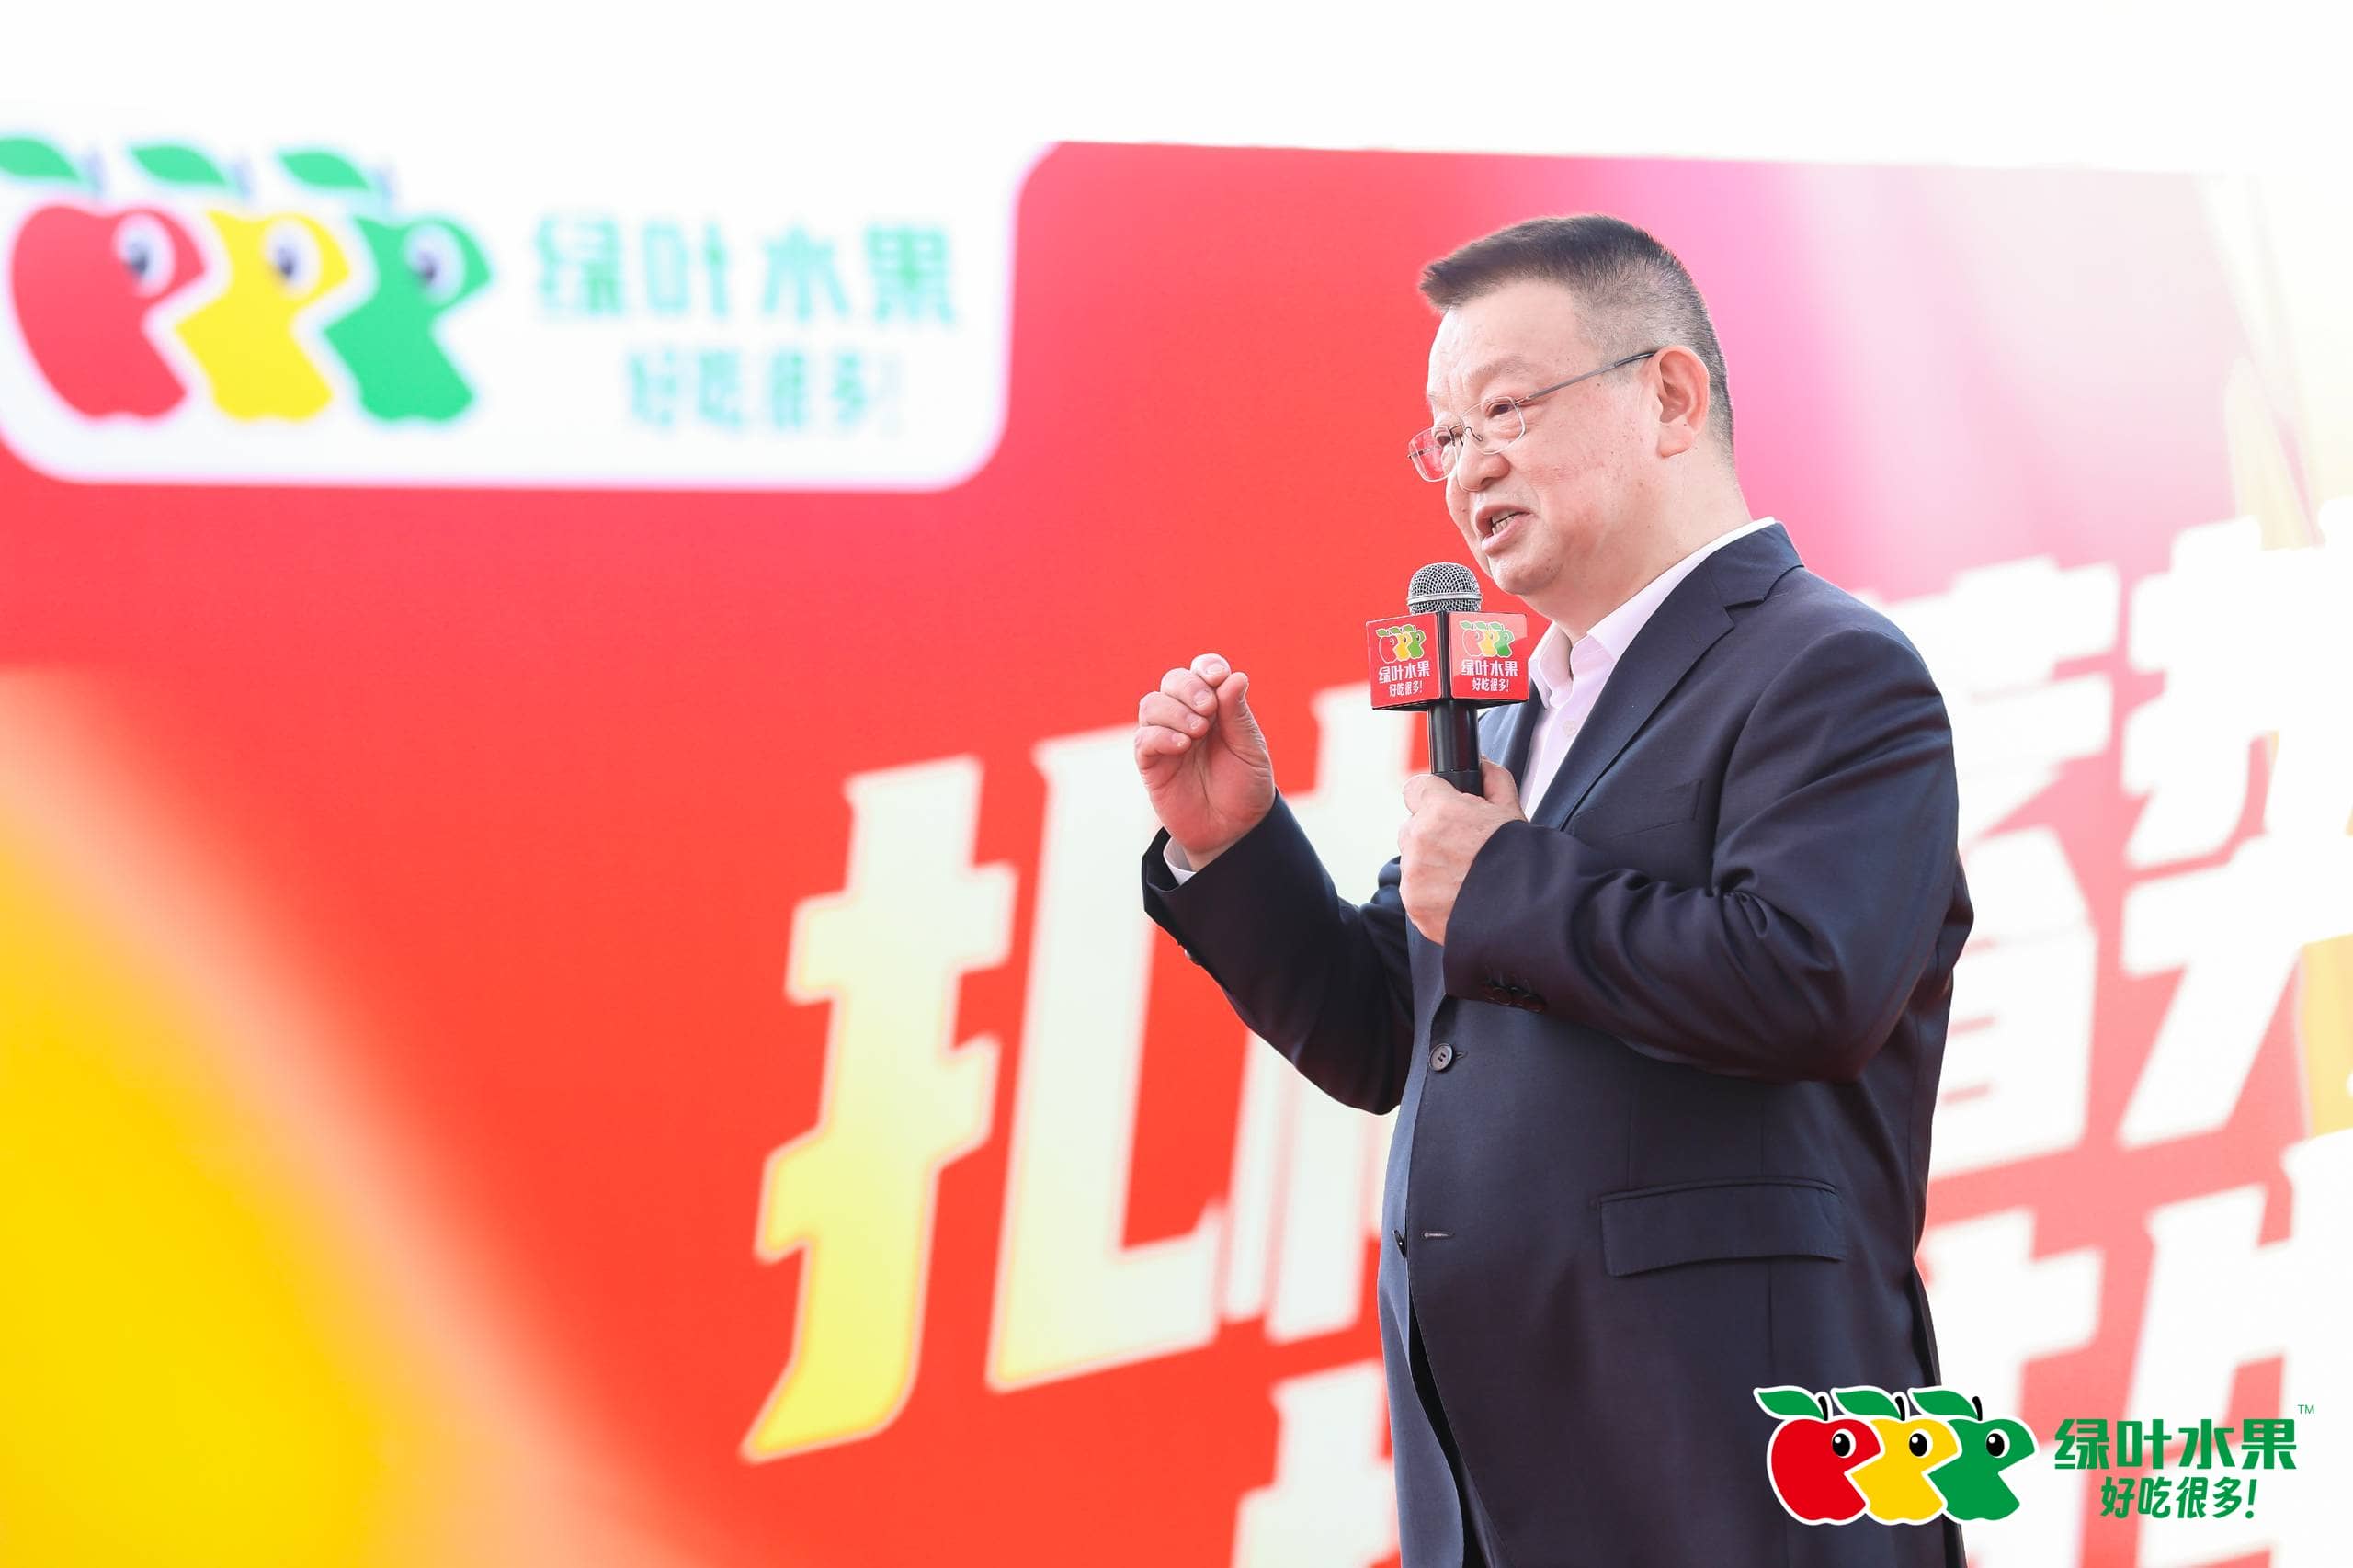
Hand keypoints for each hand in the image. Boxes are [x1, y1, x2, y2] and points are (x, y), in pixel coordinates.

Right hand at [1134, 652, 1274, 869]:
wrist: (1234, 830)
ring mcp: (1165, 739)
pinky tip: (1183, 746)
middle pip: (1172, 681)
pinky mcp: (1151, 764)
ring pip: (1152, 704)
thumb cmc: (1245, 787)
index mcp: (1215, 707)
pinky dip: (1161, 735)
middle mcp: (1186, 717)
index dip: (1206, 666)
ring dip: (1174, 711)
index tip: (1217, 676)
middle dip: (1189, 687)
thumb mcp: (1250, 750)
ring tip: (1198, 732)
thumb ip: (1238, 715)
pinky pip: (1144, 739)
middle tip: (1208, 709)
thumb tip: (1234, 676)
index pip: (1202, 671)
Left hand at [1399, 755, 1523, 943]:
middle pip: (1412, 827)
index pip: (1415, 788)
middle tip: (1461, 848)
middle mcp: (1420, 841)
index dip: (1430, 796)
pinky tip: (1458, 895)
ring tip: (1463, 876)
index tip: (1441, 807)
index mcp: (1441, 812)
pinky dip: (1431, 892)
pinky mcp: (1414, 903)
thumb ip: (1494, 779)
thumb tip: (1483, 764)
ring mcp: (1414, 875)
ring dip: (1430, 864)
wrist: (1527, 911)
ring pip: (1412, 860)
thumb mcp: (1511, 811)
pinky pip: (1415, 890)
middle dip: (1431, 833)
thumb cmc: (1520, 859)